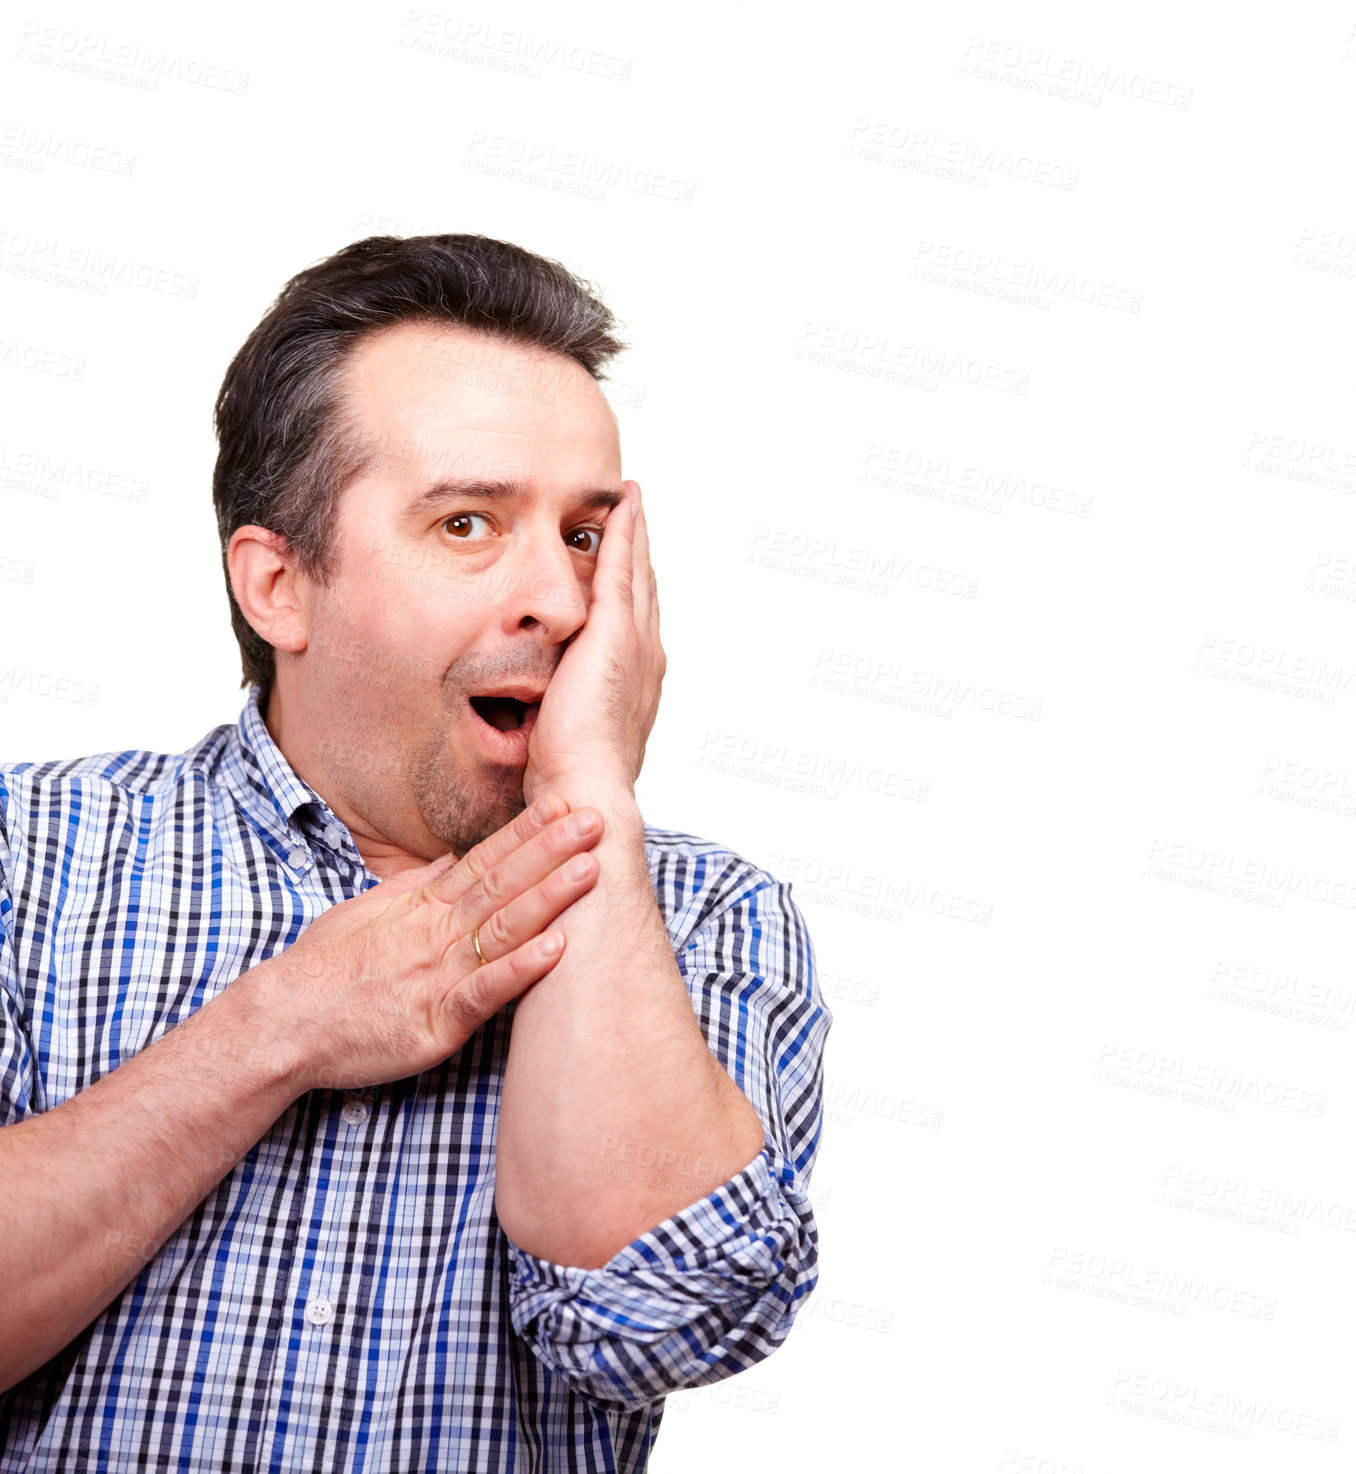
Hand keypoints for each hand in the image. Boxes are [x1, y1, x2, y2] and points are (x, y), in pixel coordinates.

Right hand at [250, 796, 603, 1092]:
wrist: (281, 1024)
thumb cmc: (322, 972)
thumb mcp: (366, 914)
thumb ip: (413, 890)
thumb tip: (448, 862)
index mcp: (422, 909)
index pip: (482, 861)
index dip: (525, 833)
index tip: (561, 804)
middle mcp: (435, 934)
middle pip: (502, 884)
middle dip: (552, 850)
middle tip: (596, 819)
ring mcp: (437, 976)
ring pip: (502, 929)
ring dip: (549, 897)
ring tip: (590, 870)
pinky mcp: (435, 1024)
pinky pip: (484, 992)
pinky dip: (521, 970)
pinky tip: (558, 949)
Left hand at [523, 480, 664, 804]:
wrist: (588, 786)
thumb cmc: (570, 774)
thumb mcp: (565, 729)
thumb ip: (556, 704)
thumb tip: (529, 702)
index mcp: (637, 679)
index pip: (636, 620)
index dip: (633, 587)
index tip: (627, 562)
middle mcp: (648, 656)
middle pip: (645, 589)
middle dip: (639, 551)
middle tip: (634, 515)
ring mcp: (637, 642)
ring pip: (637, 572)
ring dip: (634, 533)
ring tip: (629, 502)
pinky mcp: (616, 633)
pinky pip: (622, 568)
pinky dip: (624, 534)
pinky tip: (620, 506)